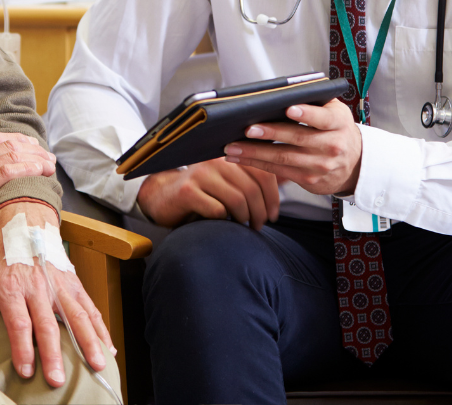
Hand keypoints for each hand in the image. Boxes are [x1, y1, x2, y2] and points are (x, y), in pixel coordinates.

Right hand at [0, 132, 55, 253]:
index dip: (16, 140)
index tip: (30, 145)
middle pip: (7, 144)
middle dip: (32, 148)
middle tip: (47, 155)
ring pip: (12, 155)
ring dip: (36, 158)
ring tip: (51, 164)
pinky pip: (9, 172)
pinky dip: (29, 168)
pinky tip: (42, 171)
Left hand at [0, 202, 114, 387]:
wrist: (26, 222)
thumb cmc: (2, 257)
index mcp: (12, 289)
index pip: (19, 323)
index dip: (22, 348)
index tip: (26, 371)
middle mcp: (38, 287)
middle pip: (48, 325)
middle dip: (53, 354)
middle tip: (57, 379)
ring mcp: (60, 285)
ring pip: (77, 317)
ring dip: (87, 343)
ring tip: (96, 366)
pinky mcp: (75, 284)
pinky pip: (91, 309)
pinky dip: (101, 330)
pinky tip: (108, 349)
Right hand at [137, 158, 279, 229]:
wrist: (163, 197)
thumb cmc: (202, 192)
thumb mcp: (228, 181)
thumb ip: (252, 178)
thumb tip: (289, 178)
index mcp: (230, 155)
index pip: (262, 172)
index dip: (273, 197)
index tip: (274, 214)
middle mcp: (216, 161)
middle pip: (251, 189)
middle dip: (260, 212)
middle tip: (260, 226)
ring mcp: (200, 174)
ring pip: (237, 200)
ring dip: (245, 218)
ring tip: (246, 226)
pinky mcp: (188, 191)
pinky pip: (217, 210)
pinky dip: (225, 221)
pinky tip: (224, 224)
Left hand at [224, 100, 362, 195]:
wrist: (354, 164)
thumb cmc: (336, 130)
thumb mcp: (335, 112)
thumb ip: (315, 101)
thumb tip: (284, 92)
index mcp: (338, 122)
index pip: (323, 117)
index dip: (306, 113)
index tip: (289, 108)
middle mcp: (332, 145)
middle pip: (297, 138)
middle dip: (270, 133)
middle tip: (248, 128)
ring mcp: (320, 165)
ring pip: (283, 157)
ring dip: (254, 152)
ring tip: (233, 146)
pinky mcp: (308, 179)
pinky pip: (278, 170)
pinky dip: (256, 163)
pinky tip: (240, 157)